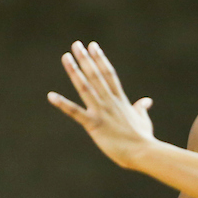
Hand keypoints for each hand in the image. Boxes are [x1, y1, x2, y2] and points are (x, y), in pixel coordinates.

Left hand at [48, 41, 156, 168]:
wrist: (143, 152)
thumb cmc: (143, 139)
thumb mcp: (144, 119)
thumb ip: (141, 108)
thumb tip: (147, 101)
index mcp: (121, 100)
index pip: (108, 75)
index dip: (100, 59)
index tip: (93, 46)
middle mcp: (110, 102)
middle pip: (96, 75)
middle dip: (86, 59)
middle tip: (76, 45)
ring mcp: (101, 112)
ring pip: (85, 87)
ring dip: (75, 71)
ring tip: (66, 57)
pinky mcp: (94, 125)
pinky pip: (75, 112)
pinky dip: (62, 104)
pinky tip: (51, 96)